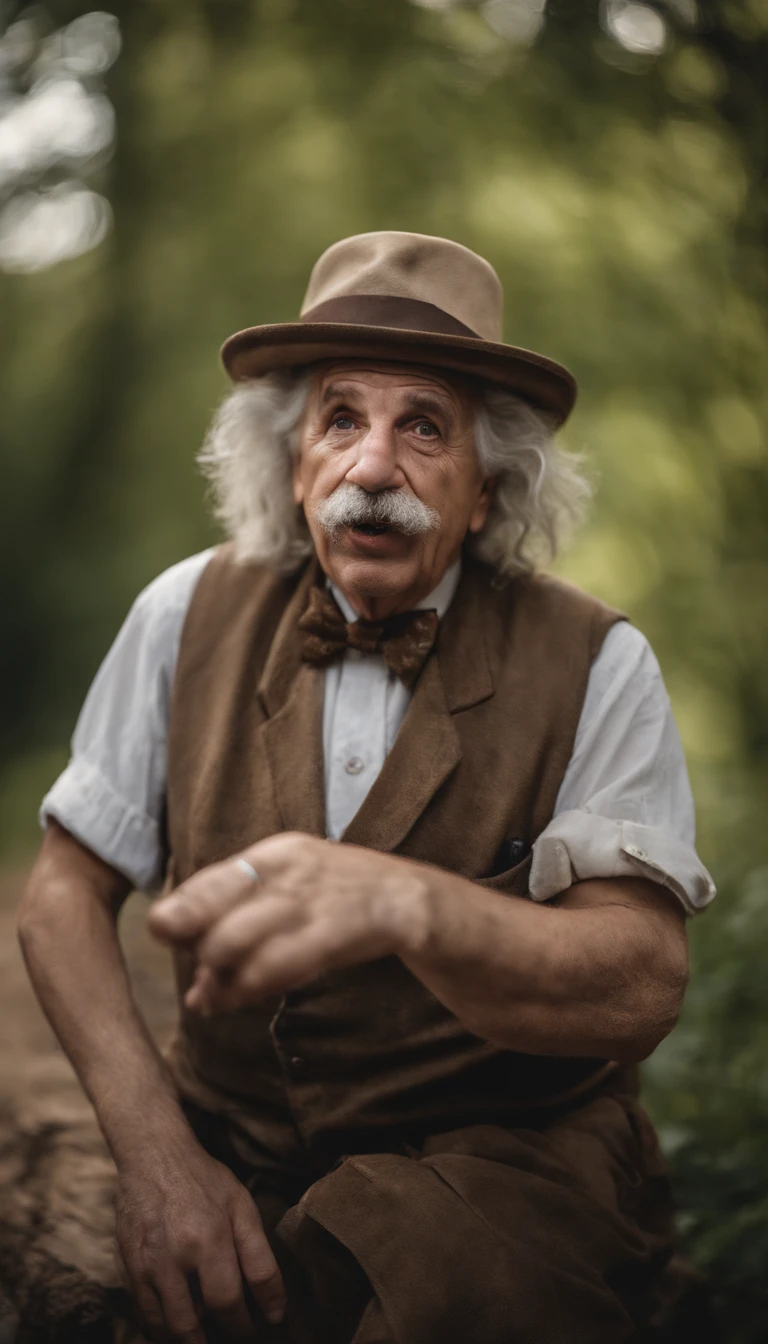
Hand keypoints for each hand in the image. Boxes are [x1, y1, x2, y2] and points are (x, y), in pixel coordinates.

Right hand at [115, 1134, 285, 1340]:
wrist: (153, 1156)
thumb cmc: (204, 1181)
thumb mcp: (242, 1208)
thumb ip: (260, 1260)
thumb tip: (275, 1311)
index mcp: (207, 1239)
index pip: (228, 1303)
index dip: (244, 1325)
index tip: (256, 1328)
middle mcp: (171, 1257)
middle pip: (191, 1324)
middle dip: (212, 1338)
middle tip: (228, 1334)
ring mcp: (143, 1264)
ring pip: (164, 1326)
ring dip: (186, 1336)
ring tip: (204, 1333)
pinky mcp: (124, 1266)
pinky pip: (142, 1312)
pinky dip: (160, 1324)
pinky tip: (177, 1318)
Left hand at [147, 833, 431, 1012]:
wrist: (414, 901)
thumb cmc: (342, 902)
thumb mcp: (293, 893)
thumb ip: (244, 922)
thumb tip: (192, 983)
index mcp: (275, 853)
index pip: (207, 880)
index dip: (179, 911)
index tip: (162, 934)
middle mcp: (288, 868)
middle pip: (211, 914)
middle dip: (197, 953)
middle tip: (204, 983)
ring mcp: (312, 897)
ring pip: (233, 941)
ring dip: (217, 977)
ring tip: (217, 998)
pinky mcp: (337, 928)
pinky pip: (276, 963)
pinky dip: (250, 986)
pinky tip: (244, 997)